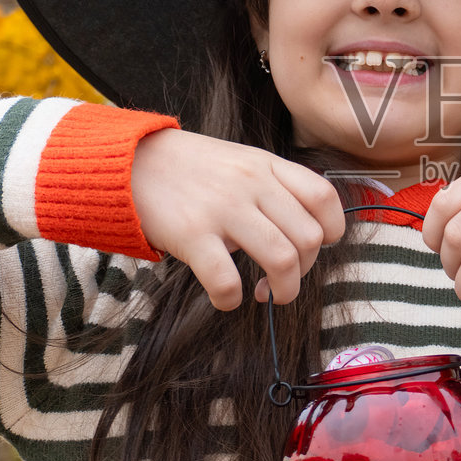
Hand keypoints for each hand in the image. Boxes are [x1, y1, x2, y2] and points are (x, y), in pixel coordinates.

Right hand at [131, 129, 345, 310]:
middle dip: (306, 272)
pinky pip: (228, 280)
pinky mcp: (191, 234)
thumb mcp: (240, 161)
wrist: (129, 160)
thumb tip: (305, 232)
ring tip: (268, 295)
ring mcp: (223, 208)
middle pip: (309, 238)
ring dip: (283, 291)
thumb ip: (274, 186)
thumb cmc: (189, 168)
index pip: (325, 198)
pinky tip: (226, 298)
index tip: (316, 249)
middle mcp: (252, 184)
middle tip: (283, 281)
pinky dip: (232, 300)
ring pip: (282, 260)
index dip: (332, 232)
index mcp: (267, 166)